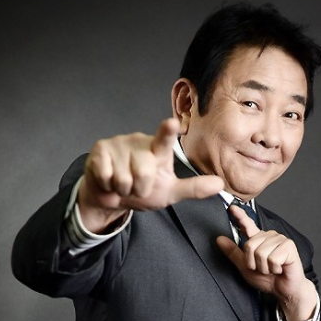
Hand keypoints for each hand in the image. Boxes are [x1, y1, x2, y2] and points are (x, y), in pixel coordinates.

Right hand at [78, 118, 223, 232]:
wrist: (110, 196)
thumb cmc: (141, 189)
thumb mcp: (169, 192)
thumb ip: (193, 188)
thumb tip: (220, 185)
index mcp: (158, 150)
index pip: (164, 140)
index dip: (166, 132)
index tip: (171, 124)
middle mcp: (139, 142)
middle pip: (144, 173)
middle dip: (139, 189)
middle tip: (135, 186)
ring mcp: (118, 144)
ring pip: (124, 178)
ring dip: (122, 189)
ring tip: (121, 183)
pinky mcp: (100, 151)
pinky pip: (106, 176)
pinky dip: (107, 186)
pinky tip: (108, 180)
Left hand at [216, 204, 316, 320]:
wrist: (284, 290)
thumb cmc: (266, 278)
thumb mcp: (245, 267)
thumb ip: (233, 252)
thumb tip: (218, 238)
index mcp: (258, 238)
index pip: (247, 224)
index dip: (239, 215)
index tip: (231, 208)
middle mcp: (268, 235)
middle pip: (249, 245)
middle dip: (254, 263)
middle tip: (263, 268)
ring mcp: (279, 239)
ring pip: (260, 253)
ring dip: (264, 267)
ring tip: (272, 269)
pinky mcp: (288, 245)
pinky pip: (272, 258)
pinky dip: (273, 268)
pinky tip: (280, 269)